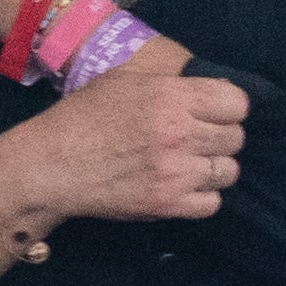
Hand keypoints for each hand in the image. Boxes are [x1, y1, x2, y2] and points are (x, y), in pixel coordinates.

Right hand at [0, 70, 249, 225]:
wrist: (49, 165)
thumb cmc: (81, 117)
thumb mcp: (122, 81)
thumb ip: (169, 84)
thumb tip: (208, 92)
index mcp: (170, 97)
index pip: (237, 103)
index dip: (226, 107)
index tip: (212, 113)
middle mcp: (179, 134)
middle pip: (236, 137)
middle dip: (219, 137)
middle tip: (195, 139)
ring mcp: (176, 172)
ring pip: (229, 171)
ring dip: (213, 167)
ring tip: (189, 164)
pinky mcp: (168, 204)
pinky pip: (213, 203)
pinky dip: (201, 196)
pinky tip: (182, 186)